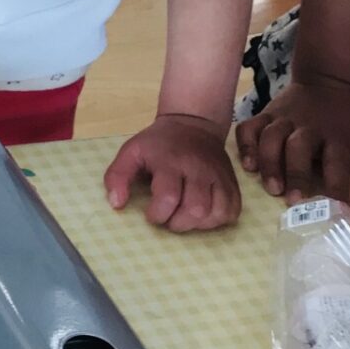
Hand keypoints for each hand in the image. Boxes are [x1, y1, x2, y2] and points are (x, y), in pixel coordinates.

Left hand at [103, 115, 241, 231]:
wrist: (193, 123)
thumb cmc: (158, 143)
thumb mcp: (131, 151)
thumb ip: (117, 176)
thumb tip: (116, 204)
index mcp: (170, 162)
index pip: (168, 198)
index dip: (157, 214)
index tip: (151, 213)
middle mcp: (198, 169)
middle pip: (196, 209)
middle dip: (178, 223)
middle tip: (169, 217)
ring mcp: (218, 176)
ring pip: (217, 213)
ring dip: (199, 224)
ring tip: (185, 217)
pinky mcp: (232, 182)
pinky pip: (232, 211)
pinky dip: (218, 219)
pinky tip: (204, 214)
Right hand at [235, 73, 349, 205]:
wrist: (327, 80)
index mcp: (336, 136)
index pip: (337, 165)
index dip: (337, 189)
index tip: (338, 212)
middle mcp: (308, 128)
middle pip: (298, 149)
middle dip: (295, 174)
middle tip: (293, 201)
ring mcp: (283, 119)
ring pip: (270, 138)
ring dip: (269, 163)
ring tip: (271, 187)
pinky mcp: (266, 114)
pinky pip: (249, 128)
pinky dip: (245, 145)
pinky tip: (248, 165)